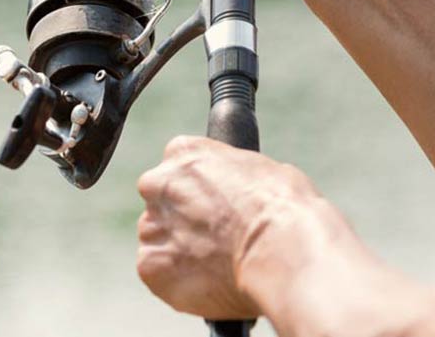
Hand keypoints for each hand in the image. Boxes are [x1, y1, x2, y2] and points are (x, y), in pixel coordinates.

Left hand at [135, 135, 350, 321]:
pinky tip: (209, 282)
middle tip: (214, 241)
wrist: (283, 249)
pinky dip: (178, 282)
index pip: (177, 171)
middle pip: (162, 205)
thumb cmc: (283, 208)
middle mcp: (158, 184)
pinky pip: (157, 274)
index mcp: (182, 152)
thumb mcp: (258, 169)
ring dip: (179, 253)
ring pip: (158, 240)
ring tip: (218, 266)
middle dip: (182, 222)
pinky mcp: (152, 267)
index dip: (197, 194)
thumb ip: (229, 177)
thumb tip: (236, 192)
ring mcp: (151, 225)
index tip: (214, 211)